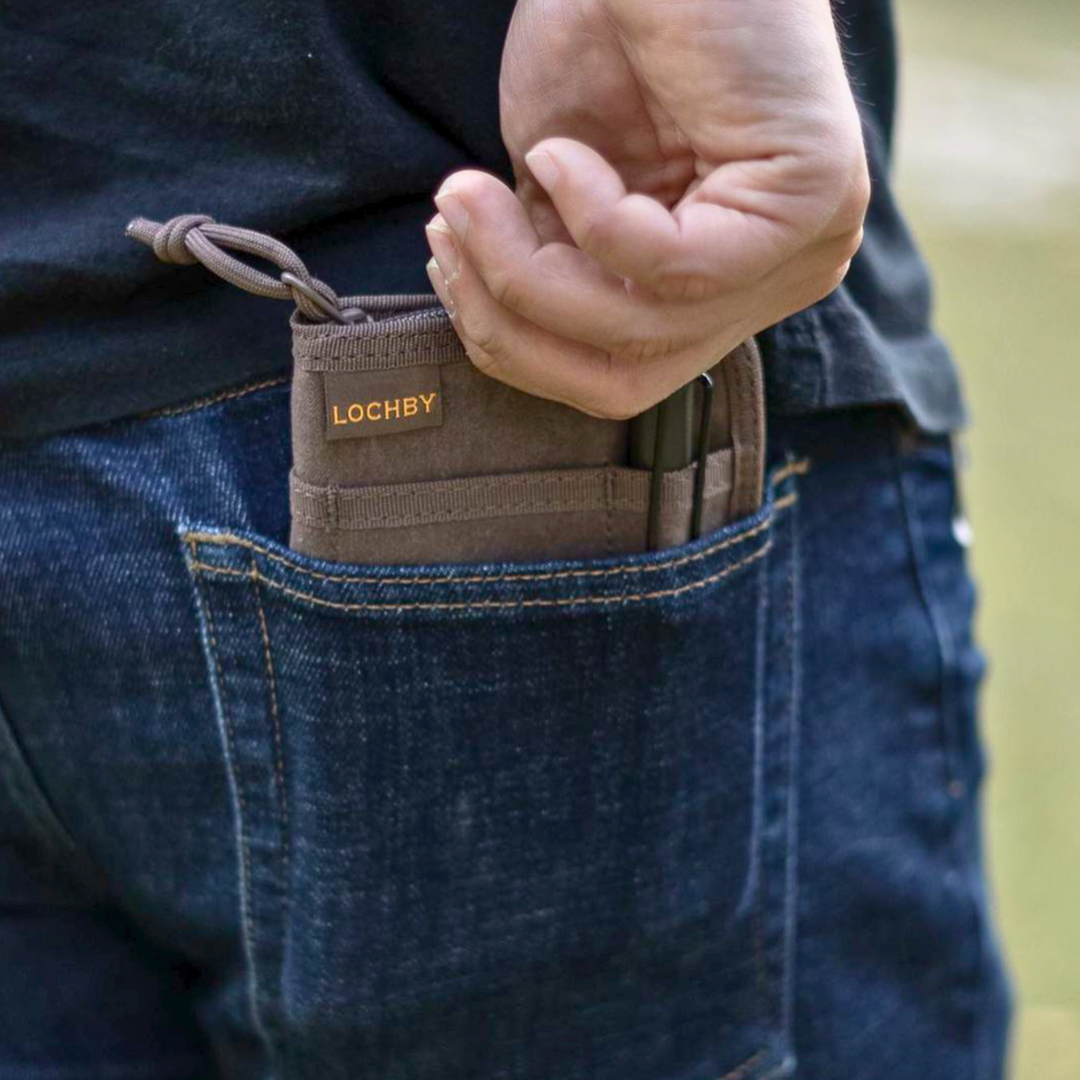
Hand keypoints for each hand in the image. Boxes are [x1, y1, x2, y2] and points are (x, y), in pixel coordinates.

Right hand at [425, 0, 869, 418]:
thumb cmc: (602, 40)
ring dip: (526, 273)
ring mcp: (801, 247)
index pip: (618, 379)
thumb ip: (552, 274)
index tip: (448, 265)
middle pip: (628, 379)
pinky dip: (594, 215)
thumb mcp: (553, 195)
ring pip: (643, 334)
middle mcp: (770, 282)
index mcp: (718, 288)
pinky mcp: (814, 198)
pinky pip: (680, 269)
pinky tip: (562, 152)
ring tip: (468, 195)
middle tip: (448, 235)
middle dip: (512, 322)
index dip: (516, 346)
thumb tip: (507, 330)